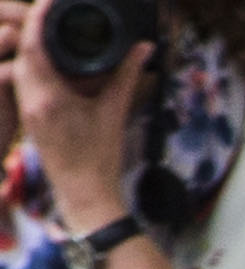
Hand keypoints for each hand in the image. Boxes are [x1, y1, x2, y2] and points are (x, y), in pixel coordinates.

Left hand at [7, 0, 155, 225]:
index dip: (38, 18)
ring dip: (33, 45)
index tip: (49, 2)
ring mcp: (26, 106)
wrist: (83, 193)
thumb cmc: (100, 159)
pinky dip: (35, 64)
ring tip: (52, 32)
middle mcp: (31, 98)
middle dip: (33, 27)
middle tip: (52, 12)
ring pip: (21, 63)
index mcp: (49, 97)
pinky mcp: (27, 113)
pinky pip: (25, 78)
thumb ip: (126, 76)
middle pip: (23, 49)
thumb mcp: (114, 113)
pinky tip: (51, 61)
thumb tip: (142, 49)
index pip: (34, 45)